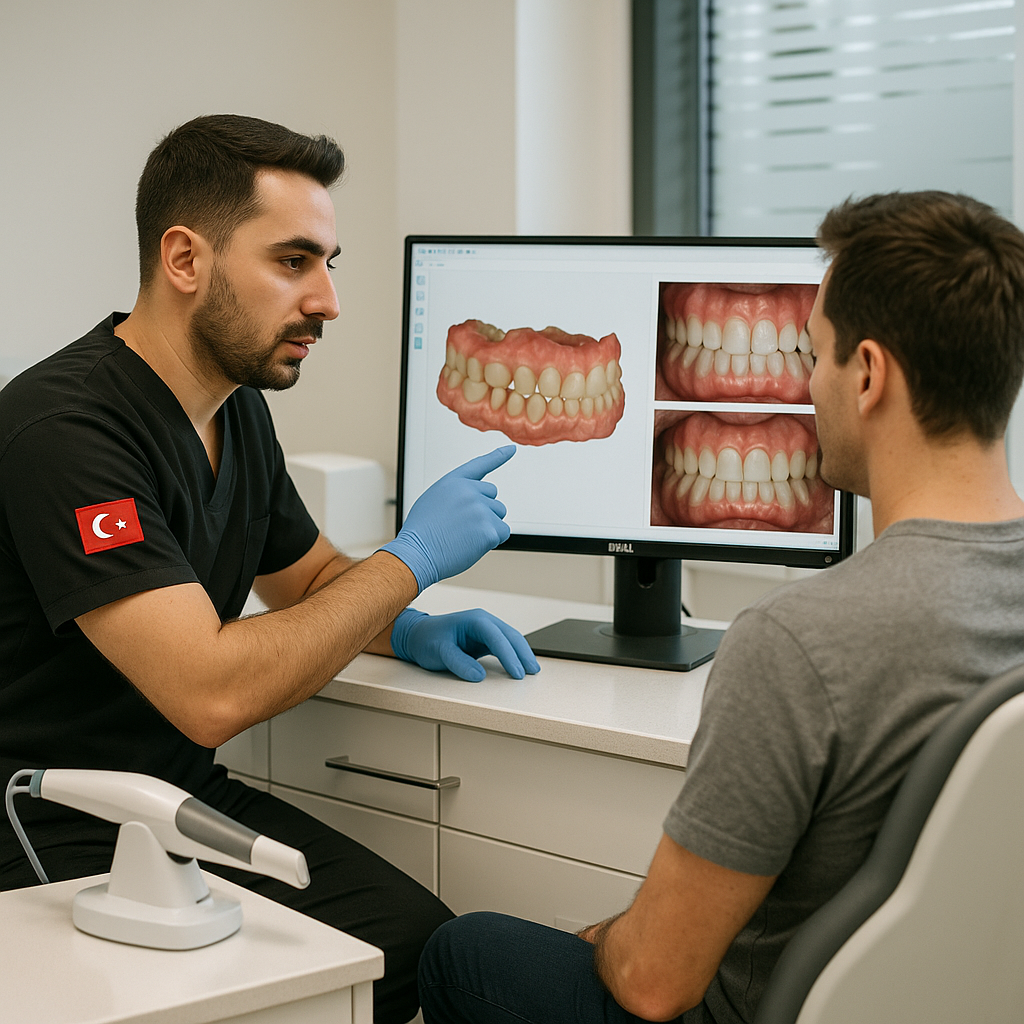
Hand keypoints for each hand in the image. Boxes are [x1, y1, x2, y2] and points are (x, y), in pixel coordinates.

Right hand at [380, 446, 514, 591]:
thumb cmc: (422, 532)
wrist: (417, 553)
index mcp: (454, 482)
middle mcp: (469, 491)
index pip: (480, 465)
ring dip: (488, 526)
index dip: (498, 457)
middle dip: (485, 511)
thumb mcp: (434, 500)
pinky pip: (502, 532)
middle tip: (464, 526)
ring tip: (465, 536)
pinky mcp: (489, 529)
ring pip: (499, 515)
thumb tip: (477, 500)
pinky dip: (492, 540)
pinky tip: (472, 544)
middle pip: (494, 498)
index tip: (512, 449)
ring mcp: (481, 509)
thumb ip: (457, 494)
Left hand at [390, 608, 540, 681]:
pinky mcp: (485, 640)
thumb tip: (478, 676)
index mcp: (474, 620)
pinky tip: (521, 665)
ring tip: (533, 670)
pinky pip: (505, 646)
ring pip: (511, 640)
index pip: (497, 637)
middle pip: (510, 636)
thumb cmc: (427, 640)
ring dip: (522, 654)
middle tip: (532, 672)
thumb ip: (458, 662)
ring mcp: (486, 630)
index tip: (517, 672)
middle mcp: (483, 622)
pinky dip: (515, 655)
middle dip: (523, 654)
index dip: (509, 655)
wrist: (417, 636)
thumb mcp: (439, 652)